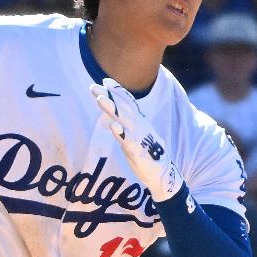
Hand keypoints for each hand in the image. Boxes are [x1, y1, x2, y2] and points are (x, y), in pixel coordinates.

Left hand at [91, 79, 182, 202]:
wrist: (163, 176)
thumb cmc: (146, 156)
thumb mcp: (131, 140)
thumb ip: (121, 129)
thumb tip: (108, 122)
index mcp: (139, 123)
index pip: (127, 103)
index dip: (117, 91)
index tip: (105, 80)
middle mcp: (140, 126)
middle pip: (123, 107)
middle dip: (108, 96)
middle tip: (93, 86)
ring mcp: (140, 138)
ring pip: (124, 120)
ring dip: (112, 108)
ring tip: (99, 99)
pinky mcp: (139, 152)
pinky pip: (130, 141)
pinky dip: (122, 133)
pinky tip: (113, 126)